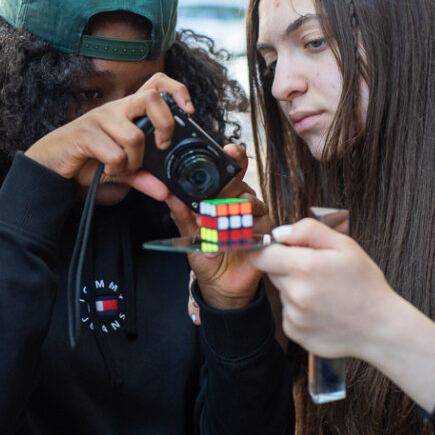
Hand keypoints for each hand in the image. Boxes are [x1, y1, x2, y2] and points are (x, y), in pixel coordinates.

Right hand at [24, 73, 192, 200]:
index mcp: (127, 111)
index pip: (156, 83)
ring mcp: (100, 118)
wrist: (49, 165)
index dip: (177, 91)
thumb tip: (165, 192)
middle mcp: (115, 109)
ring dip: (134, 161)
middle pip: (151, 98)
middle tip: (162, 147)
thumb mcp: (120, 169)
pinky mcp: (86, 133)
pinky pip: (115, 153)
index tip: (188, 111)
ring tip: (121, 168)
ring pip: (135, 136)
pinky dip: (116, 168)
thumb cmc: (85, 160)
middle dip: (165, 125)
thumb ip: (142, 177)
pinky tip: (106, 170)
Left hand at [167, 143, 270, 310]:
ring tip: (216, 229)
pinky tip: (233, 239)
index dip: (233, 157)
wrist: (221, 284)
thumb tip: (169, 195)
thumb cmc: (206, 256)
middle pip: (240, 183)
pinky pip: (259, 223)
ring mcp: (255, 216)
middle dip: (227, 189)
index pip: (231, 169)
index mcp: (222, 195)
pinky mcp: (265, 232)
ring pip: (250, 202)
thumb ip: (181, 213)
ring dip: (232, 214)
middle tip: (212, 205)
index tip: (230, 150)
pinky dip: (244, 230)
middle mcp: (241, 201)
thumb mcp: (188, 234)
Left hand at [249, 217, 399, 357]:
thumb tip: (279, 233)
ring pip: (282, 293)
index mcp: (305, 268)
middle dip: (287, 268)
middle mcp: (295, 294)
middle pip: (271, 272)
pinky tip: (324, 311)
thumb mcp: (345, 246)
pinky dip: (300, 310)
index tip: (283, 251)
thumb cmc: (366, 284)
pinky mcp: (294, 332)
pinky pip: (288, 313)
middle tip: (317, 272)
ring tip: (325, 294)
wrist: (381, 328)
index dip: (270, 250)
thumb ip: (308, 231)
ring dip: (295, 290)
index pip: (261, 255)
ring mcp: (294, 316)